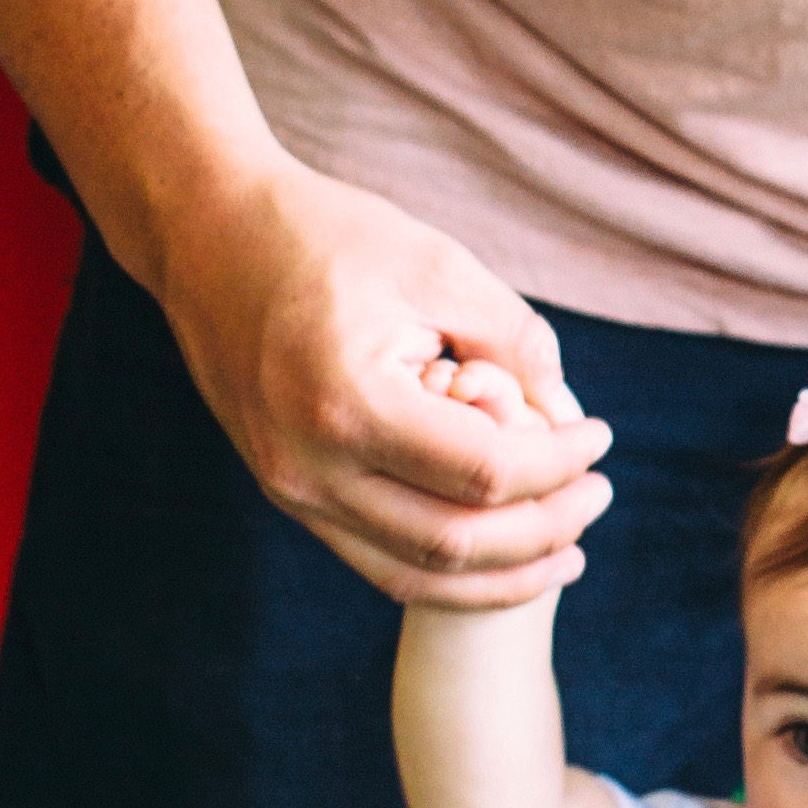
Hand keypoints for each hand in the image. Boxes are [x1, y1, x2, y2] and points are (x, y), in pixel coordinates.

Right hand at [156, 155, 611, 604]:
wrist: (207, 235)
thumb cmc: (326, 236)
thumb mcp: (436, 266)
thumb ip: (513, 342)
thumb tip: (567, 417)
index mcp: (348, 403)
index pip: (484, 471)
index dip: (559, 463)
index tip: (601, 435)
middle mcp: (309, 466)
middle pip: (456, 542)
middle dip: (546, 528)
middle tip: (600, 494)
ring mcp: (290, 490)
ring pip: (416, 572)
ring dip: (503, 572)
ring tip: (569, 547)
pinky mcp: (287, 494)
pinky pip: (377, 560)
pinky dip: (447, 569)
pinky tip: (502, 552)